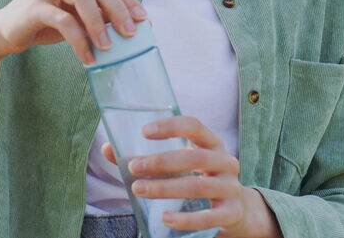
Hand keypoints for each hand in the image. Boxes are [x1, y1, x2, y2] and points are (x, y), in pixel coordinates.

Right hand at [0, 0, 146, 64]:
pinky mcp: (33, 6)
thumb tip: (135, 26)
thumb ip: (100, 14)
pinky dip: (79, 39)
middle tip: (130, 34)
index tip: (143, 20)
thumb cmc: (48, 22)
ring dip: (98, 22)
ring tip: (108, 46)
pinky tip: (87, 56)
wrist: (7, 30)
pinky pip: (63, 20)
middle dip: (117, 9)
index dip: (127, 0)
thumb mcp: (78, 16)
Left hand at [103, 116, 282, 237]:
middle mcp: (226, 161)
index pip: (194, 125)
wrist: (235, 211)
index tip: (143, 131)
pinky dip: (185, 218)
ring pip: (198, 186)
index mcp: (212, 143)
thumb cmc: (196, 180)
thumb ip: (144, 156)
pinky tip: (164, 217)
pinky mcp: (231, 213)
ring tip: (138, 189)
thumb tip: (107, 149)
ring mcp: (232, 188)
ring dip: (165, 188)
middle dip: (161, 162)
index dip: (169, 126)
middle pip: (195, 157)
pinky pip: (208, 217)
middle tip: (133, 166)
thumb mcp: (178, 166)